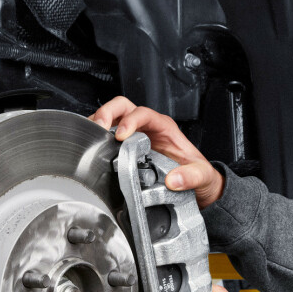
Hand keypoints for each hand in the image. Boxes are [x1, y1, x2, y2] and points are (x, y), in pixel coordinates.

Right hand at [88, 95, 224, 208]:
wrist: (196, 185)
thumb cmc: (197, 174)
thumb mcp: (202, 176)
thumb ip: (192, 176)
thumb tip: (174, 179)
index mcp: (164, 127)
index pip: (143, 113)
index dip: (130, 120)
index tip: (121, 136)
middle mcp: (147, 127)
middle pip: (122, 107)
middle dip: (107, 113)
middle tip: (99, 129)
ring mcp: (135, 135)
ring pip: (112, 118)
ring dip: (98, 123)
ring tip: (89, 137)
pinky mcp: (126, 147)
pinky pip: (108, 135)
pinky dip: (96, 137)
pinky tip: (91, 147)